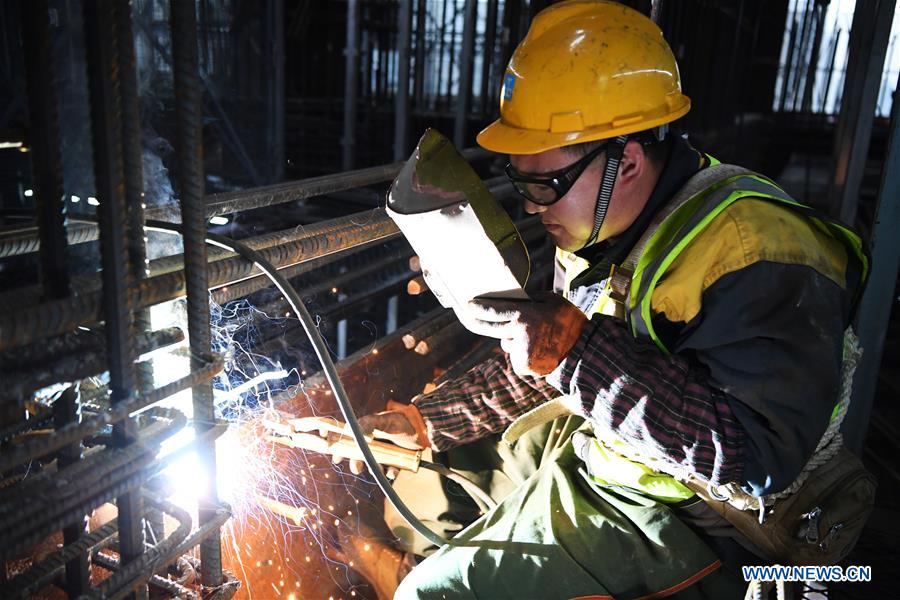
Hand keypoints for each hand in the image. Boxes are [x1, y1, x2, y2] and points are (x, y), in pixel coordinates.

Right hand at [341, 400, 427, 475]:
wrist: (423, 427)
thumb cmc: (401, 420)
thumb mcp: (382, 419)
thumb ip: (367, 423)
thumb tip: (350, 431)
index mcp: (367, 433)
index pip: (350, 442)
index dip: (341, 450)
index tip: (337, 458)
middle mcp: (374, 445)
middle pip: (359, 458)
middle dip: (356, 464)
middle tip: (357, 467)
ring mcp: (385, 454)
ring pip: (374, 467)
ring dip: (374, 470)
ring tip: (379, 468)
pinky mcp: (396, 462)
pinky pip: (390, 471)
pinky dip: (390, 473)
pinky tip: (393, 471)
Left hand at [467, 291, 586, 376]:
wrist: (584, 353)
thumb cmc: (569, 323)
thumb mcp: (553, 302)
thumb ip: (532, 299)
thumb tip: (514, 298)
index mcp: (526, 316)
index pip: (494, 311)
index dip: (477, 308)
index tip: (465, 305)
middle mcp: (519, 334)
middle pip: (489, 328)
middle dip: (475, 321)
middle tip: (465, 315)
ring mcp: (520, 352)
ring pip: (507, 343)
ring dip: (513, 339)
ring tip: (535, 338)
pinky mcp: (523, 366)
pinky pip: (517, 356)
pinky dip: (523, 353)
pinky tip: (539, 351)